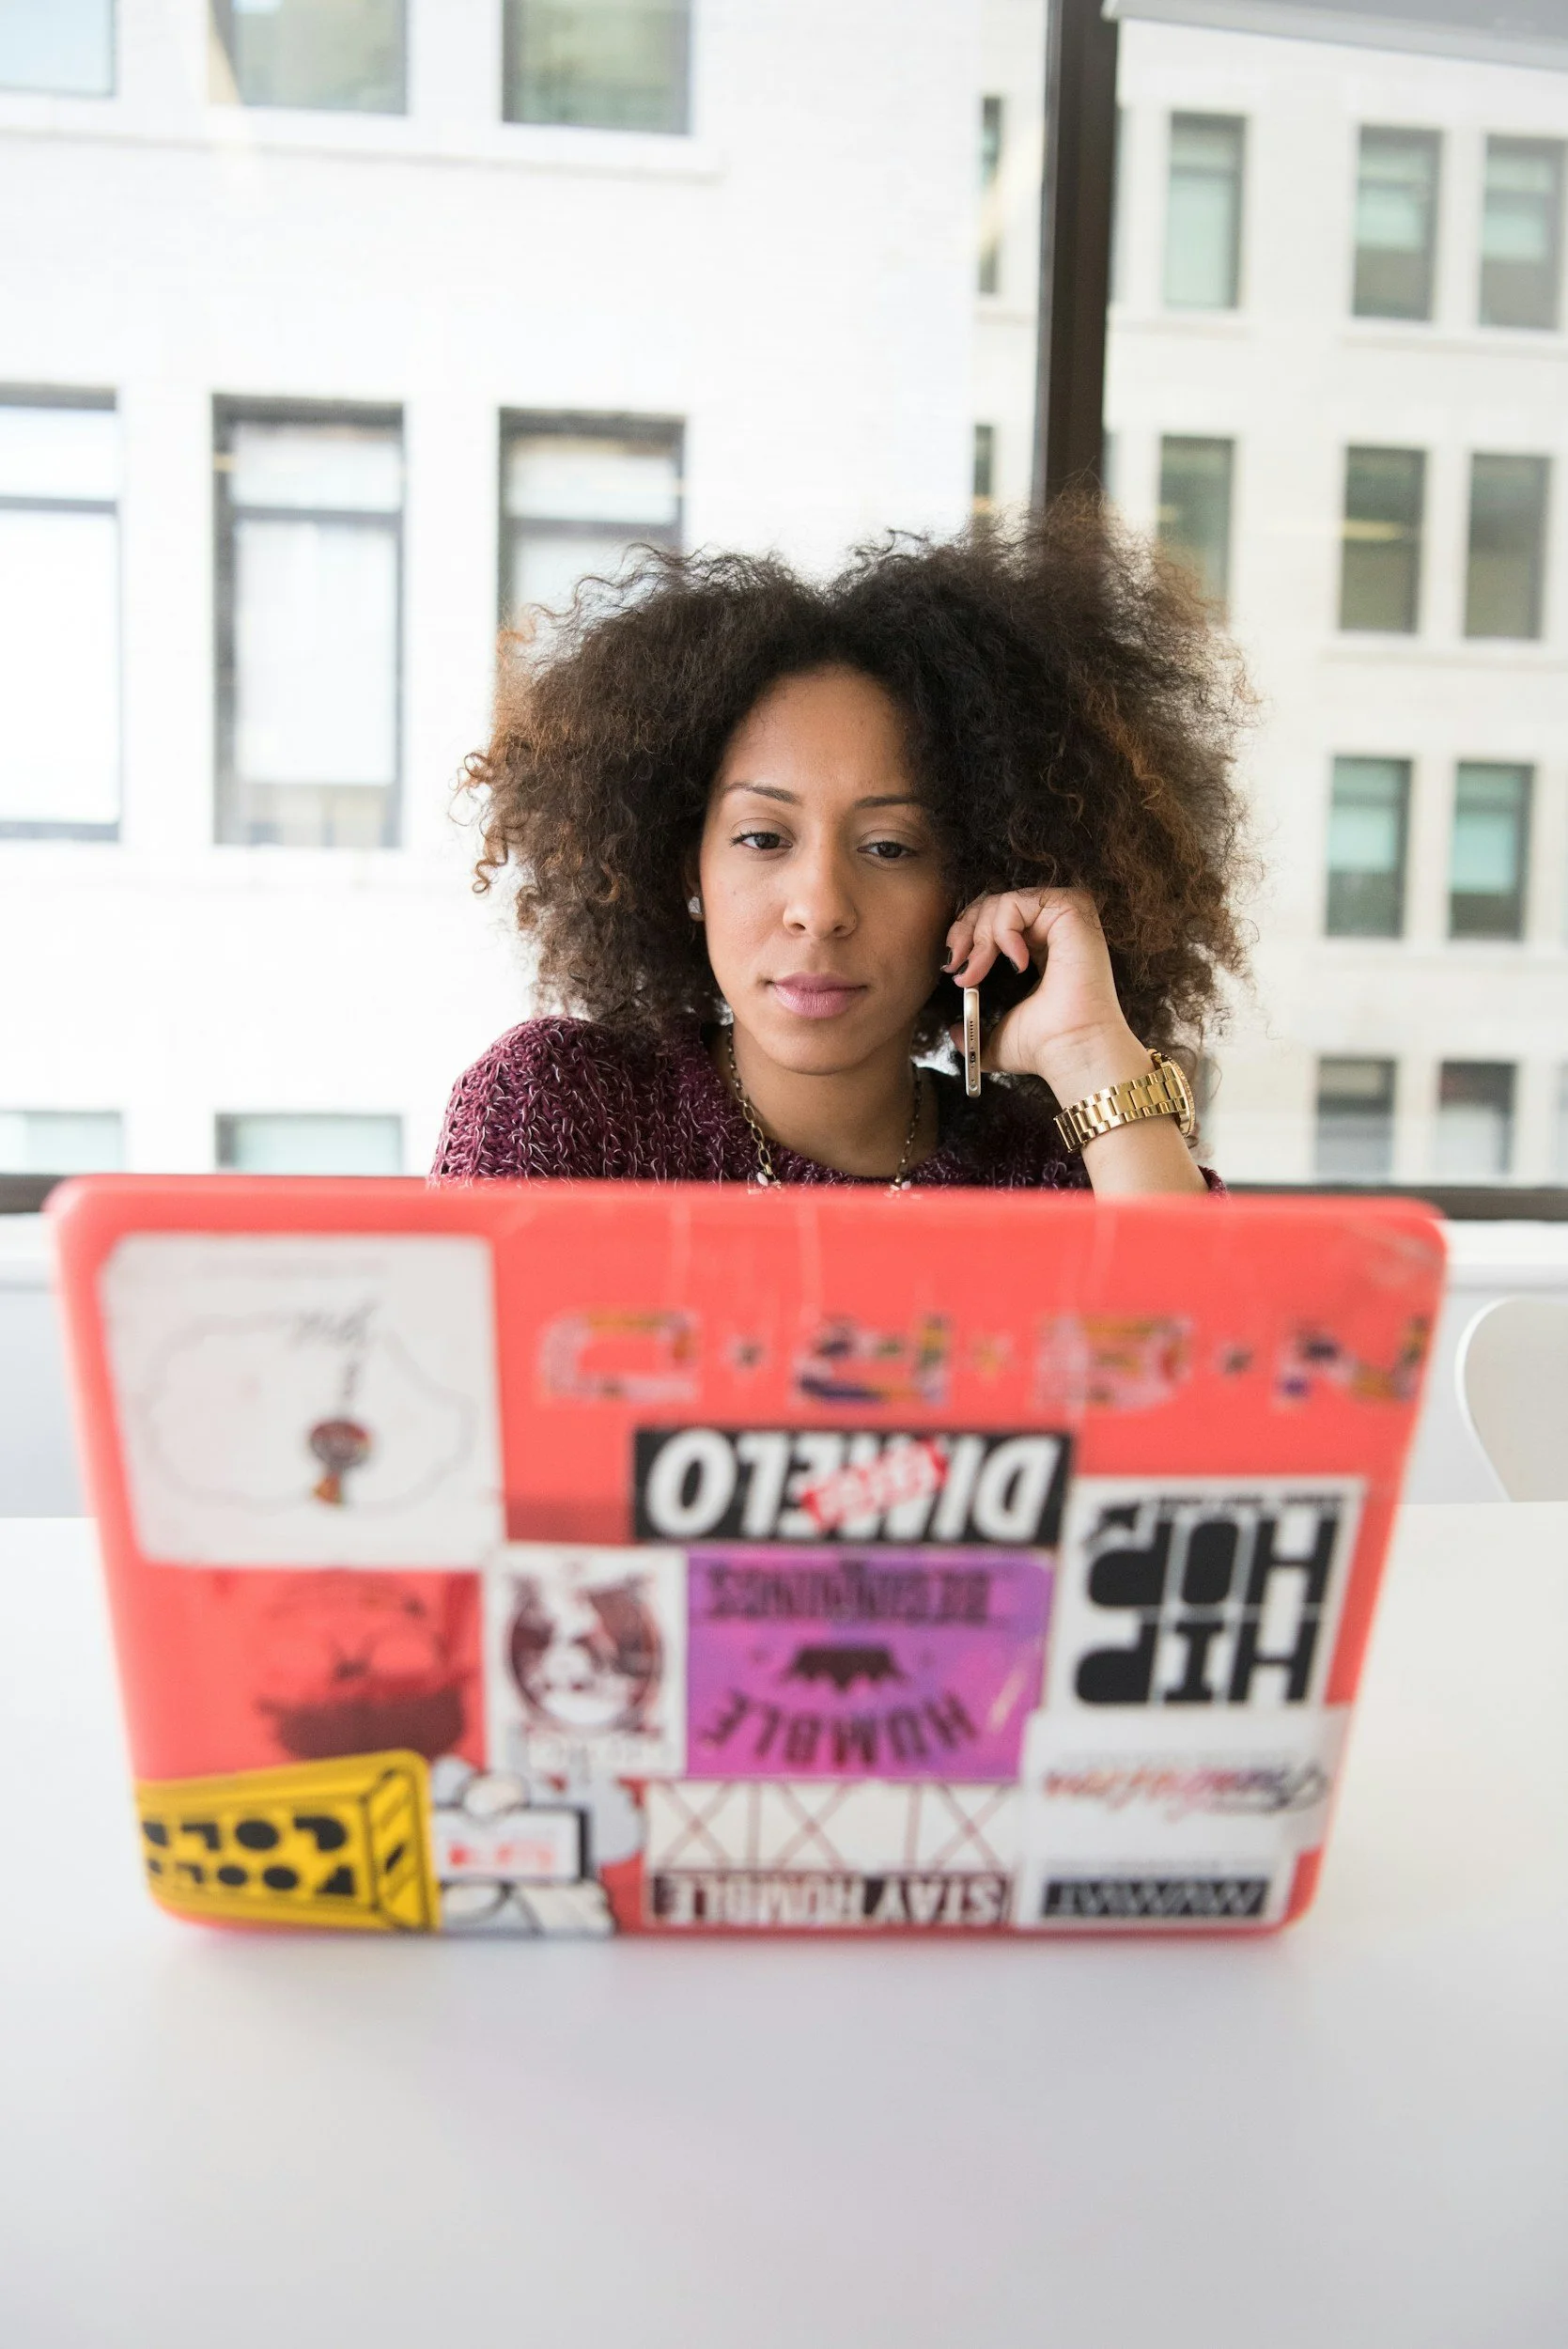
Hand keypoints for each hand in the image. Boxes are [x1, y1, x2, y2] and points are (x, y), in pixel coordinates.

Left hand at [944, 887, 1149, 1101]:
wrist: (1070, 1048)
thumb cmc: (1044, 1046)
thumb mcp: (997, 1037)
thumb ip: (973, 1033)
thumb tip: (955, 1033)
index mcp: (1039, 950)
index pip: (994, 921)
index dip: (966, 935)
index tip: (952, 967)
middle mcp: (1053, 930)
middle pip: (993, 903)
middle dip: (964, 930)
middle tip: (955, 964)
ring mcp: (1064, 918)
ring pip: (1002, 901)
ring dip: (980, 936)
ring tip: (978, 972)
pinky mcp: (1072, 910)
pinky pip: (1018, 902)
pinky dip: (1004, 930)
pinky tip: (1017, 964)